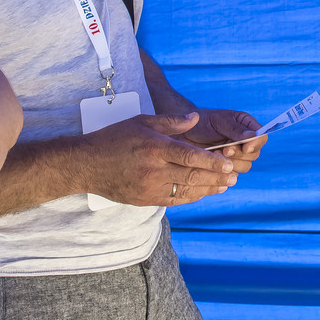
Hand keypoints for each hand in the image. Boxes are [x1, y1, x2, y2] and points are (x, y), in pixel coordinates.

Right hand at [78, 111, 238, 206]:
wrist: (86, 164)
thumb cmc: (114, 139)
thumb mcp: (142, 122)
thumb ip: (171, 122)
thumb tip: (195, 118)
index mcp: (154, 147)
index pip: (189, 156)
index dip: (211, 161)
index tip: (228, 163)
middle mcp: (153, 169)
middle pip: (191, 176)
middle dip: (216, 177)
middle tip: (233, 176)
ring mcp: (148, 187)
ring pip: (185, 191)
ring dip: (207, 189)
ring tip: (224, 186)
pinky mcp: (144, 199)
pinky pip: (173, 200)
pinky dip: (190, 197)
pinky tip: (202, 192)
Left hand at [179, 108, 266, 171]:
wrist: (183, 134)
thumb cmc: (201, 122)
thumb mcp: (218, 121)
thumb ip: (236, 129)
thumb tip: (253, 135)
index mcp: (246, 126)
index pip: (261, 137)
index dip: (255, 144)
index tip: (245, 148)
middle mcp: (244, 142)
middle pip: (254, 155)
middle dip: (239, 154)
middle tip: (224, 149)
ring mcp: (236, 156)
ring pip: (245, 167)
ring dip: (230, 163)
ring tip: (214, 154)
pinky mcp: (226, 168)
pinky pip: (232, 176)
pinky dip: (222, 172)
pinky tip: (211, 164)